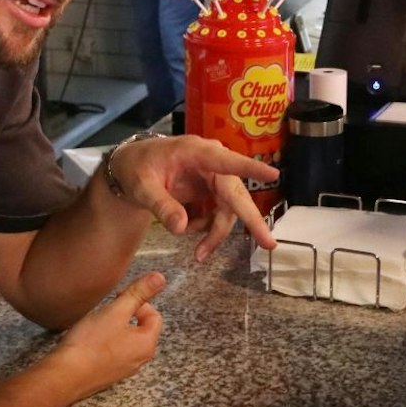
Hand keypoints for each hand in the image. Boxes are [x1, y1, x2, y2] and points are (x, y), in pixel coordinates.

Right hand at [51, 271, 165, 401]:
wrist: (65, 376)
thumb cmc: (90, 343)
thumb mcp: (115, 311)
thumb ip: (138, 293)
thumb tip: (160, 278)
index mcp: (146, 344)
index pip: (155, 316)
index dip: (138, 302)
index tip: (118, 299)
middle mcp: (140, 360)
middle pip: (141, 329)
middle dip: (126, 316)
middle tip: (106, 312)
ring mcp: (124, 370)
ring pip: (127, 341)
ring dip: (115, 329)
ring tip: (96, 326)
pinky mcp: (108, 375)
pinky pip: (114, 353)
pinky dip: (106, 343)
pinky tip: (89, 341)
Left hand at [109, 135, 278, 259]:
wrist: (131, 167)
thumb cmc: (136, 168)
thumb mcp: (142, 187)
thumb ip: (161, 205)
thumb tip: (181, 228)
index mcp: (196, 153)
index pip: (227, 161)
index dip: (251, 169)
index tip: (274, 174)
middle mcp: (211, 164)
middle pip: (236, 195)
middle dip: (250, 220)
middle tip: (268, 245)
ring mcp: (213, 177)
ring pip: (228, 210)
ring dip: (216, 233)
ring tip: (198, 253)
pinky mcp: (211, 190)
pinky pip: (219, 213)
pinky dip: (208, 228)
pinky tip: (189, 230)